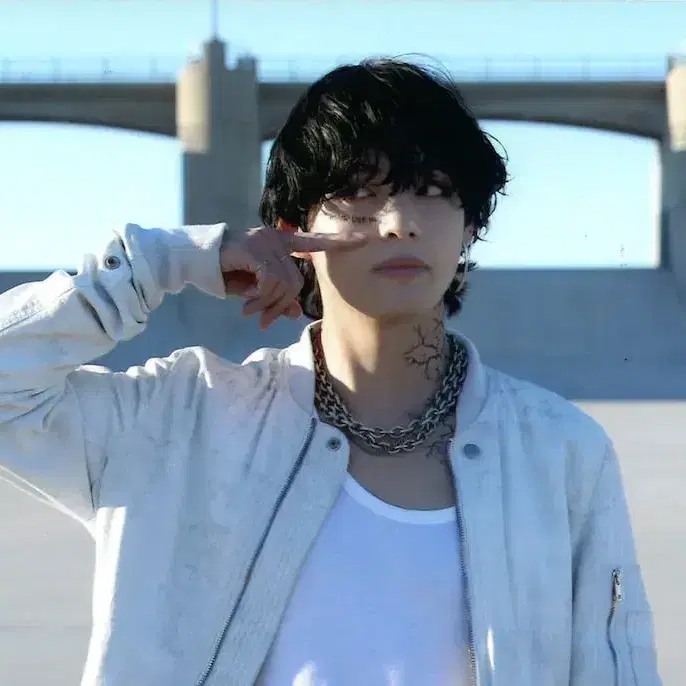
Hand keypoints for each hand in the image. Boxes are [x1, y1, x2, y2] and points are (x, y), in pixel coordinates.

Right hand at [220, 226, 366, 328]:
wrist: (199, 260)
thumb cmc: (229, 273)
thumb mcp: (256, 290)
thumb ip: (277, 297)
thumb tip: (295, 313)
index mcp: (282, 242)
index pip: (316, 240)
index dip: (339, 242)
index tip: (364, 240)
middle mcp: (277, 238)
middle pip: (297, 281)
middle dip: (281, 306)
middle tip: (264, 321)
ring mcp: (266, 242)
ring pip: (285, 284)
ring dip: (268, 306)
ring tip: (251, 313)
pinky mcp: (254, 249)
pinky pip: (270, 282)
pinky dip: (260, 300)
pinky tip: (246, 307)